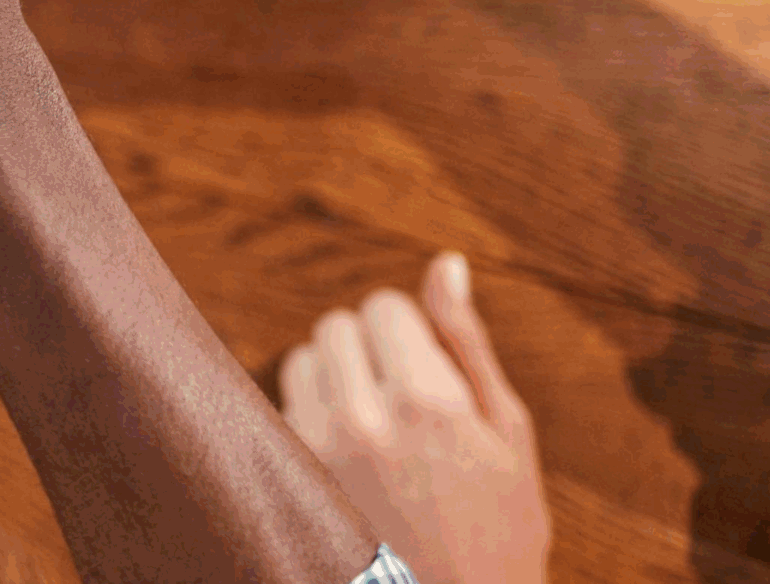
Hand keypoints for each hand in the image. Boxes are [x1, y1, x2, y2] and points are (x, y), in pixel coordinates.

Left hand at [280, 252, 550, 583]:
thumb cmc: (498, 525)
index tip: (432, 374)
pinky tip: (349, 455)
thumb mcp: (505, 433)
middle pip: (339, 324)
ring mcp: (316, 446)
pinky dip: (311, 412)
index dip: (412, 333)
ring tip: (379, 431)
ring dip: (335, 377)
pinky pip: (282, 401)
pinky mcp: (289, 470)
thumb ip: (466, 340)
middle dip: (373, 351)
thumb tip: (447, 261)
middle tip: (408, 405)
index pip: (383, 304)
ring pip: (304, 357)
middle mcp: (361, 417)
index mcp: (426, 400)